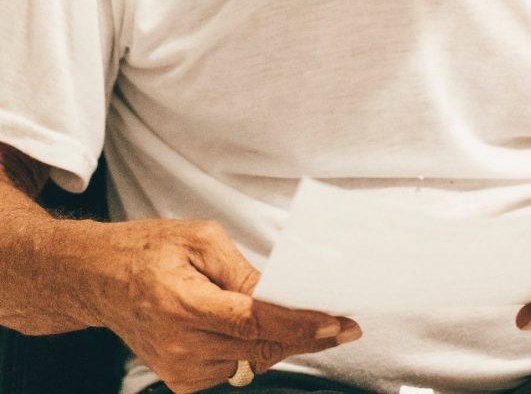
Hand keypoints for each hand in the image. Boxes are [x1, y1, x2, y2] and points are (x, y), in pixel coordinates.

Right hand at [83, 217, 360, 393]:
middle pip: (261, 347)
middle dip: (306, 336)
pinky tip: (262, 327)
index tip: (336, 322)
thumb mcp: (201, 239)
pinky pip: (234, 367)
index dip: (301, 323)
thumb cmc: (149, 249)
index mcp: (184, 304)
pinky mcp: (180, 379)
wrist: (100, 278)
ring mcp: (179, 368)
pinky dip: (255, 348)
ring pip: (252, 361)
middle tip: (343, 325)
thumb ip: (242, 271)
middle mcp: (180, 345)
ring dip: (280, 341)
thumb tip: (280, 294)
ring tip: (303, 318)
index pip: (256, 321)